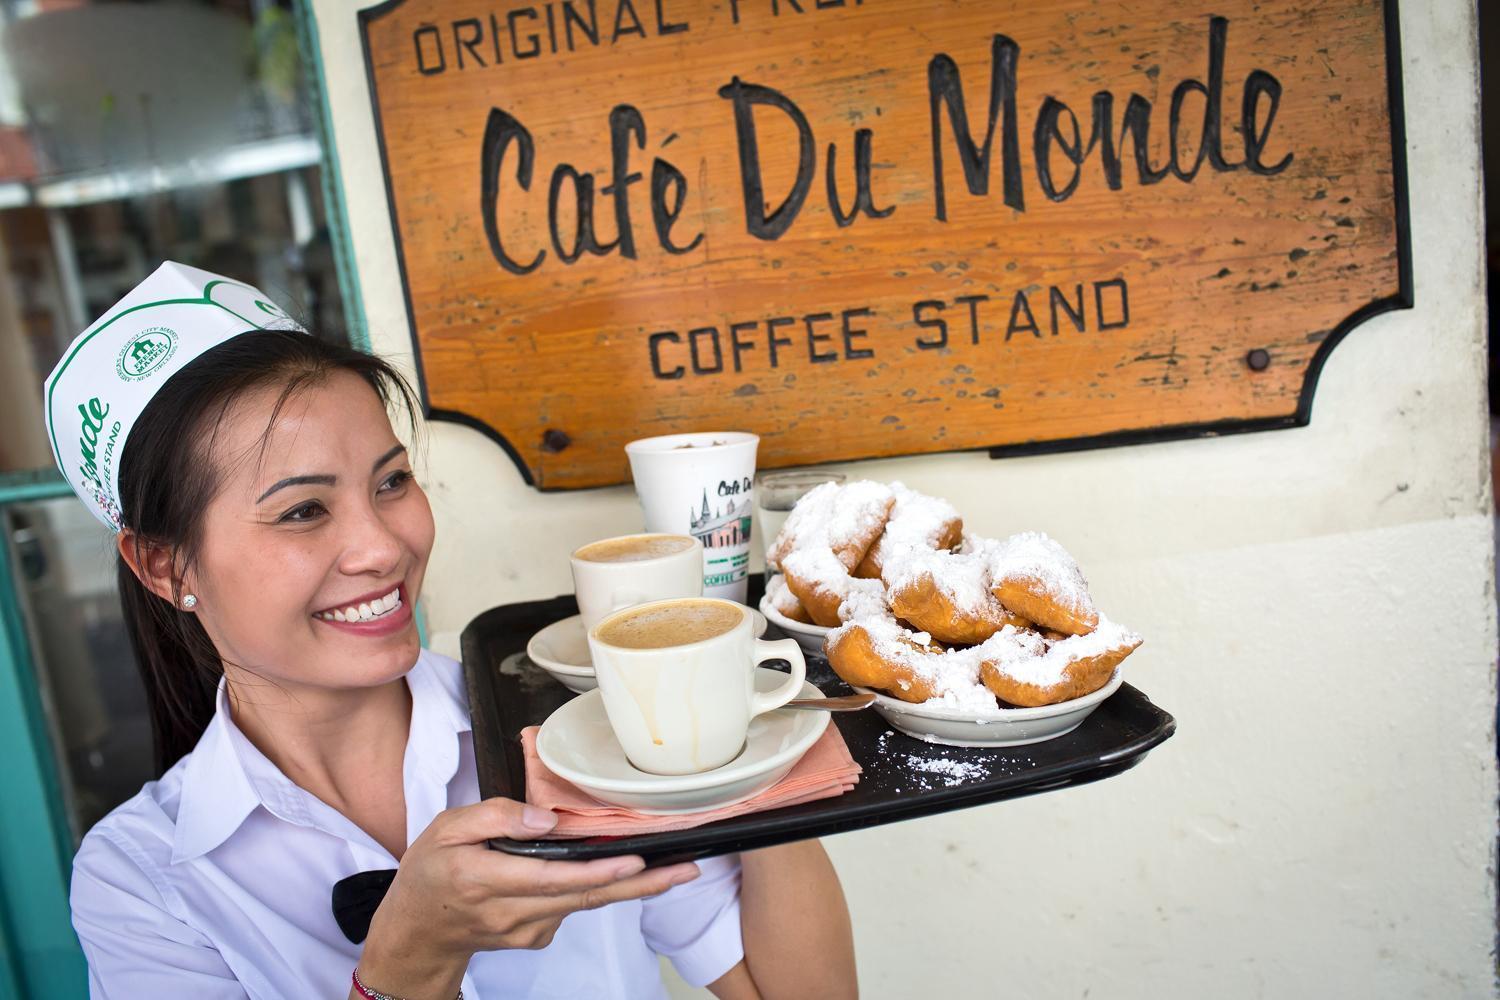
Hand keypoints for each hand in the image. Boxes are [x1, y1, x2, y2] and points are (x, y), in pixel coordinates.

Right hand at [355, 798, 698, 996]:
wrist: (417, 931)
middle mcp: (512, 913)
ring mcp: (527, 930)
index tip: (635, 861)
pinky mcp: (537, 935)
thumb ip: (494, 816)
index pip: (552, 878)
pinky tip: (621, 872)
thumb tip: (544, 818)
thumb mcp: (445, 829)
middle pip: (585, 897)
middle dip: (640, 884)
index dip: (597, 873)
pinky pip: (573, 907)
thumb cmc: (430, 873)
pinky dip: (600, 890)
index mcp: (485, 882)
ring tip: (675, 869)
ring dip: (632, 889)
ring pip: (586, 904)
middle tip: (685, 869)